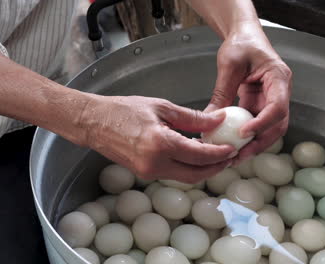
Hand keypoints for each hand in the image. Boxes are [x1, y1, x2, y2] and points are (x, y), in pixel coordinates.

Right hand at [79, 95, 235, 182]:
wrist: (93, 123)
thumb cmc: (123, 110)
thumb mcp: (162, 107)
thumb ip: (193, 118)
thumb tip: (217, 120)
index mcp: (160, 144)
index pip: (199, 155)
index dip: (219, 154)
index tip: (231, 148)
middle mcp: (155, 163)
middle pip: (196, 174)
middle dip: (216, 168)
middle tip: (229, 157)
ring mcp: (148, 172)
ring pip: (185, 177)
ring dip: (203, 169)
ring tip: (216, 156)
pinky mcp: (144, 173)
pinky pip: (173, 174)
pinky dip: (188, 167)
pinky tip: (195, 154)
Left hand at [206, 23, 291, 161]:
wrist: (244, 36)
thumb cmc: (241, 44)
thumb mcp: (229, 66)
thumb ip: (222, 92)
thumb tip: (209, 119)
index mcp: (278, 78)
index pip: (277, 106)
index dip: (262, 124)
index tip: (243, 133)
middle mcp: (280, 92)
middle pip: (278, 124)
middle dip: (260, 143)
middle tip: (239, 155)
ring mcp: (272, 100)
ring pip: (269, 129)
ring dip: (254, 144)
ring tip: (234, 156)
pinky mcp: (260, 105)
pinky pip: (256, 124)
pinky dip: (246, 137)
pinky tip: (231, 145)